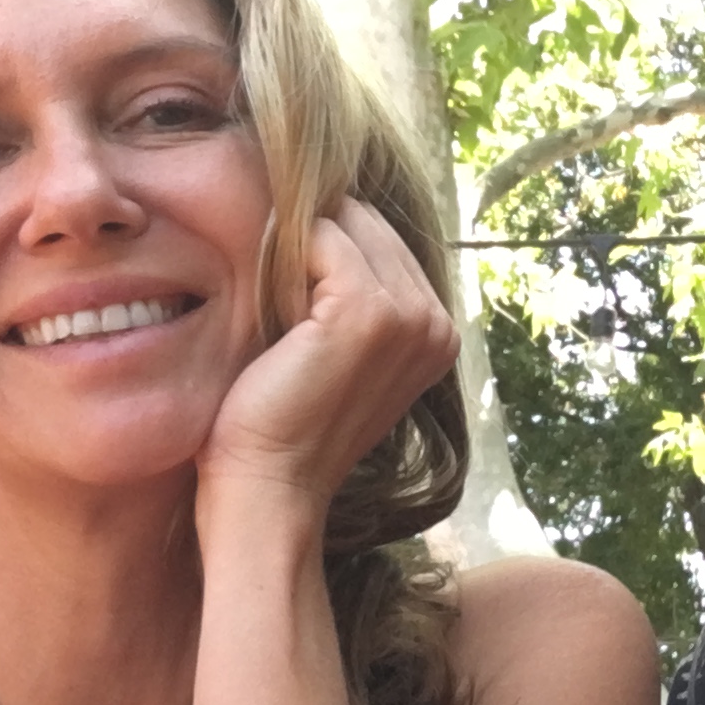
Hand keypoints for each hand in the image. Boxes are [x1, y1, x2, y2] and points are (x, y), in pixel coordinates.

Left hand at [198, 198, 458, 519]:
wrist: (269, 486)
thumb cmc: (286, 424)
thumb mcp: (336, 354)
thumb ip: (352, 299)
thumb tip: (322, 218)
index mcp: (439, 334)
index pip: (385, 242)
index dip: (331, 244)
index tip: (288, 276)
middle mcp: (437, 323)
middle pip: (371, 225)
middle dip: (318, 234)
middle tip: (269, 274)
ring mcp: (409, 317)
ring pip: (347, 225)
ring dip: (298, 242)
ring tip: (266, 288)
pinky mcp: (368, 312)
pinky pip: (322, 239)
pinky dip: (286, 252)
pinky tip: (266, 296)